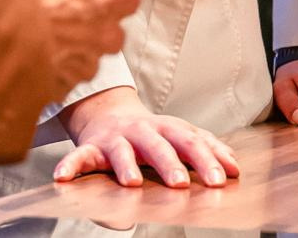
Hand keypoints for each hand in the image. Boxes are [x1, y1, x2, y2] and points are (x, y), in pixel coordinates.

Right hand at [0, 0, 148, 100]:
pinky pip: (55, 79)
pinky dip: (43, 67)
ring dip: (64, 44)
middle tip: (51, 2)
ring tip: (33, 25)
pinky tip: (22, 49)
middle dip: (86, 20)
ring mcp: (80, 65)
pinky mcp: (53, 88)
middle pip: (107, 29)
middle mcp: (106, 35)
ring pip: (82, 55)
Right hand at [54, 86, 238, 187]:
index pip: (190, 141)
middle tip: (181, 183)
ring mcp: (115, 138)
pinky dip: (69, 164)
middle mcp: (142, 131)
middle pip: (158, 144)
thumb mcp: (179, 135)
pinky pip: (79, 156)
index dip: (206, 158)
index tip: (221, 179)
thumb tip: (235, 166)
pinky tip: (62, 177)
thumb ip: (205, 148)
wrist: (109, 113)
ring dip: (125, 165)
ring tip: (130, 183)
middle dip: (170, 163)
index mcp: (167, 128)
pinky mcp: (91, 147)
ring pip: (120, 151)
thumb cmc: (152, 133)